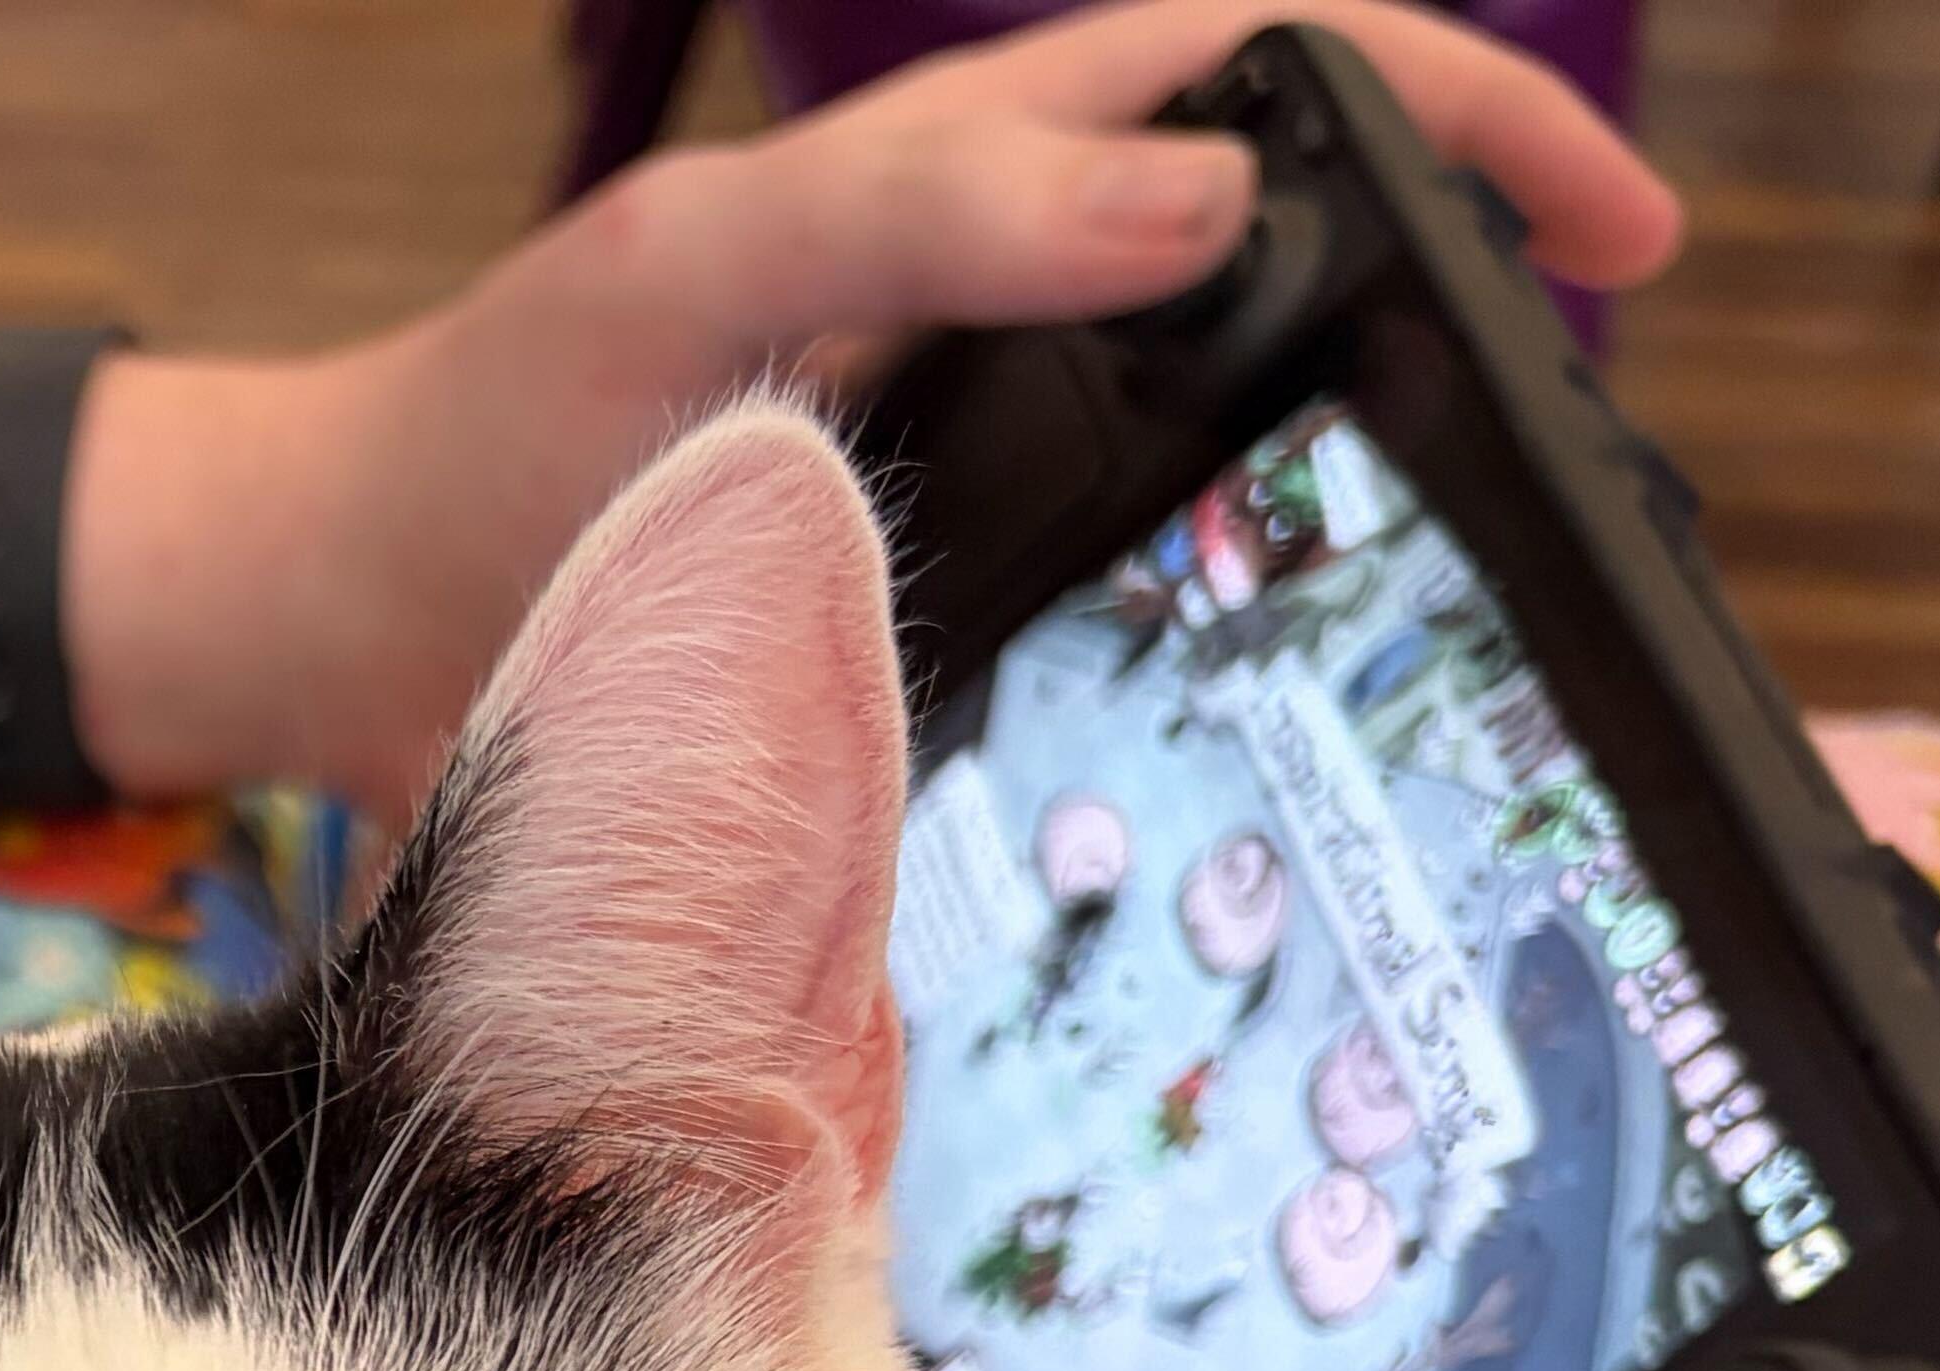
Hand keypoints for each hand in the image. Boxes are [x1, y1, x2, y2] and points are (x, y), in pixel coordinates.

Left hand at [81, 0, 1682, 817]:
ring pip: (1247, 442)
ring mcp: (986, 474)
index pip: (1277, 72)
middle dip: (1467, 283)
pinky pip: (1135, 618)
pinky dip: (1235, 652)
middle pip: (1307, 245)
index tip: (1603, 231)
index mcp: (970, 187)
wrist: (336, 626)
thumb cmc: (490, 432)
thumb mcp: (693, 279)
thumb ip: (923, 220)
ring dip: (1377, 478)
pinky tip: (1298, 730)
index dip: (1460, 118)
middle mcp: (1004, 315)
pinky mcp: (941, 631)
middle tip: (1589, 394)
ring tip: (1490, 551)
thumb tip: (1203, 201)